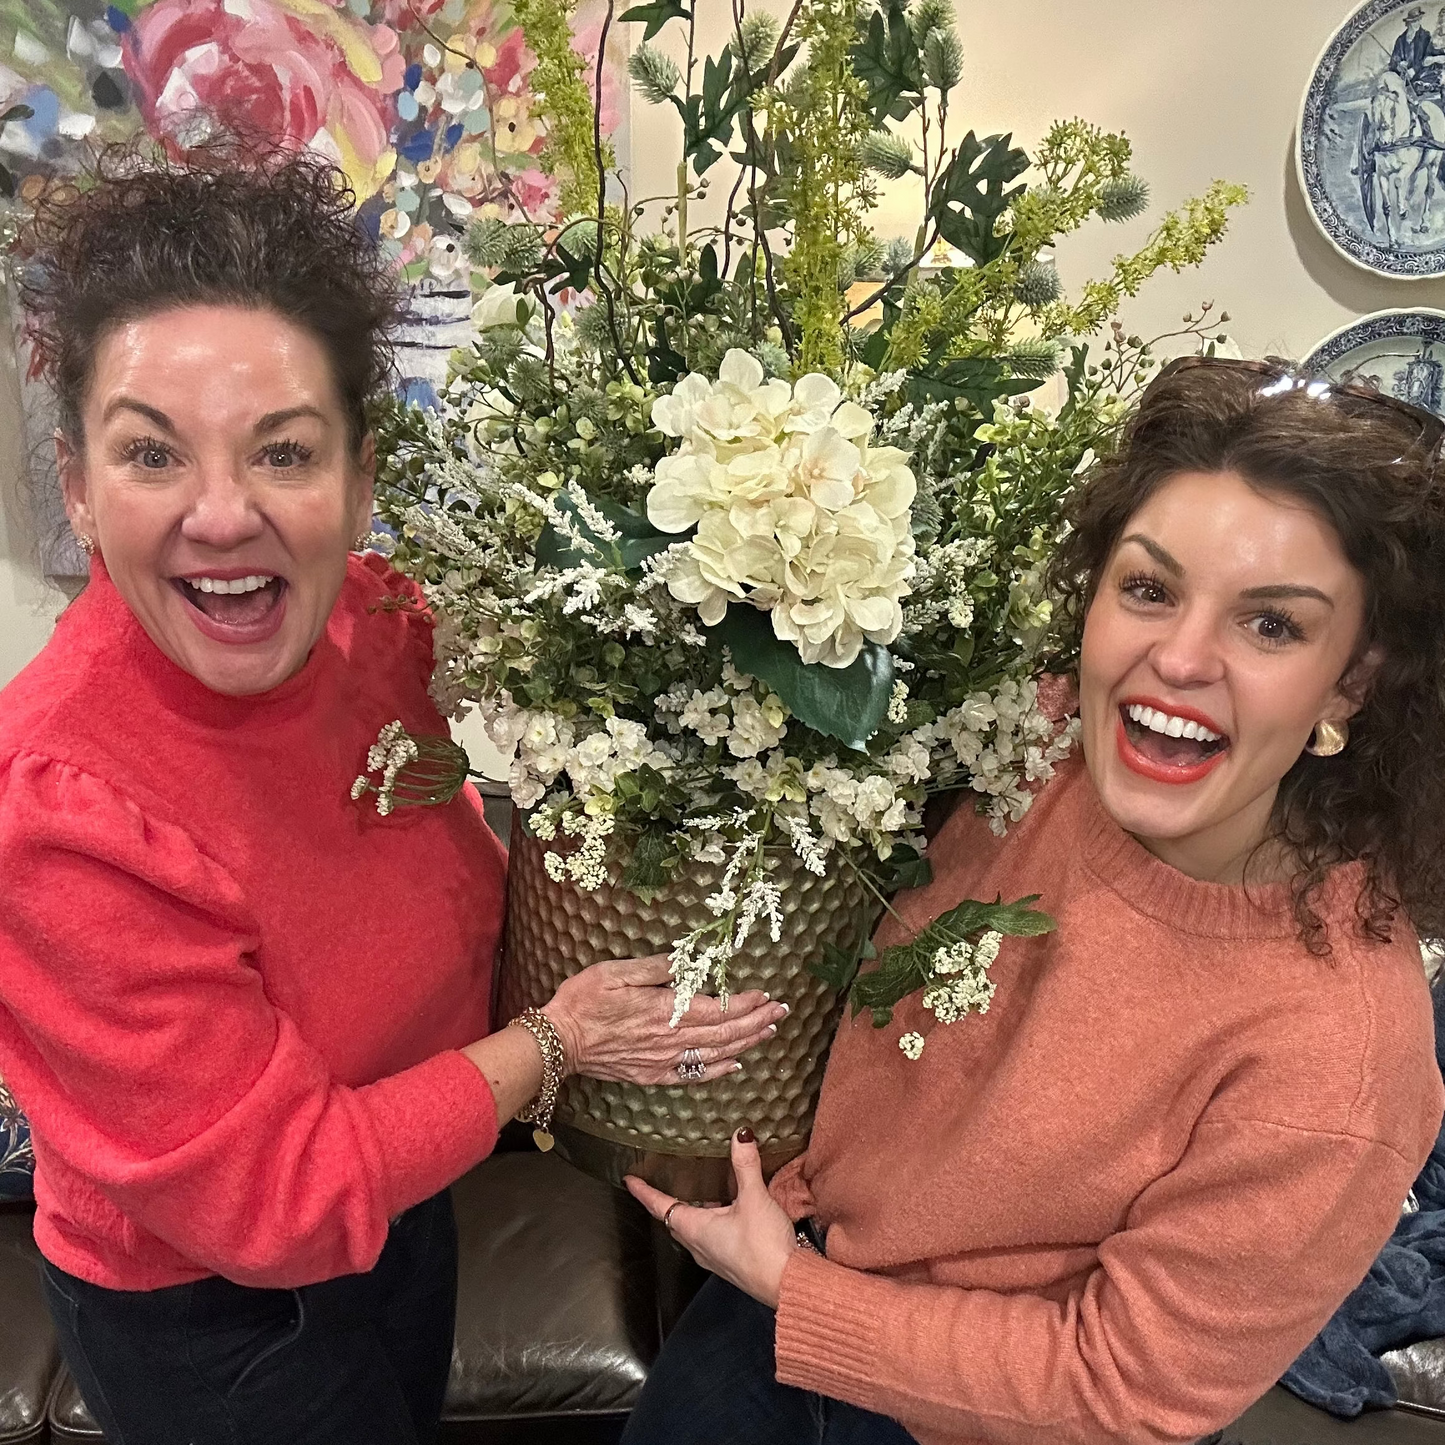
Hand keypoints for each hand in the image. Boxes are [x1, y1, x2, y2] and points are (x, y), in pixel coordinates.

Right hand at [543, 955, 785, 1085]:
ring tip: (768, 1032)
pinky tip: (735, 1063)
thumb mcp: (616, 971)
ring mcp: (663, 1061)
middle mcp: (670, 1039)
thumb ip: (655, 967)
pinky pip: (695, 1074)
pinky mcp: (653, 1075)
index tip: (767, 995)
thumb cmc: (584, 1001)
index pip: (717, 1008)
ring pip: (716, 1054)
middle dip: (757, 1021)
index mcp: (664, 1011)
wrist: (559, 1042)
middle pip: (724, 1032)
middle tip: (781, 1012)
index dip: (745, 1003)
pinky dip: (719, 1069)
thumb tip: (686, 962)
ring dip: (746, 1042)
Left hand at [625, 1128, 797, 1307]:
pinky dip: (712, 1219)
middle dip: (667, 1201)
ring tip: (699, 1189)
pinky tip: (729, 1209)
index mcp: (695, 1230)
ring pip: (694, 1229)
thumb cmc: (763, 1248)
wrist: (786, 1284)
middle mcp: (699, 1246)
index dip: (644, 1192)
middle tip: (662, 1182)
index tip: (629, 1180)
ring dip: (693, 1210)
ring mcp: (714, 1256)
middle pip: (675, 1219)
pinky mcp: (731, 1262)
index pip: (660, 1207)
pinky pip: (712, 1237)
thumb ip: (745, 1166)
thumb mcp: (754, 1199)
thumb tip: (740, 1136)